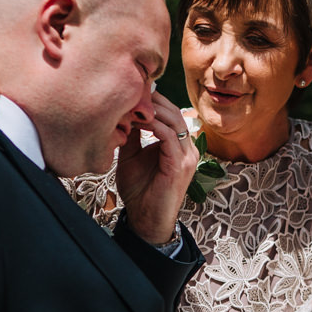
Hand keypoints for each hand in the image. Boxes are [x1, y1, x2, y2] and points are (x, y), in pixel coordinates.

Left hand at [116, 92, 199, 244]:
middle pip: (173, 112)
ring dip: (151, 111)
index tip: (129, 92)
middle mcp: (188, 148)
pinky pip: (168, 137)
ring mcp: (187, 157)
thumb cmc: (140, 191)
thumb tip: (124, 112)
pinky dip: (152, 126)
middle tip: (129, 91)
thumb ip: (132, 135)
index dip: (152, 100)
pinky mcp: (180, 166)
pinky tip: (135, 122)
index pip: (170, 112)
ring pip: (173, 121)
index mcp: (179, 145)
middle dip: (151, 100)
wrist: (146, 220)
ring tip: (130, 105)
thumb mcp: (131, 155)